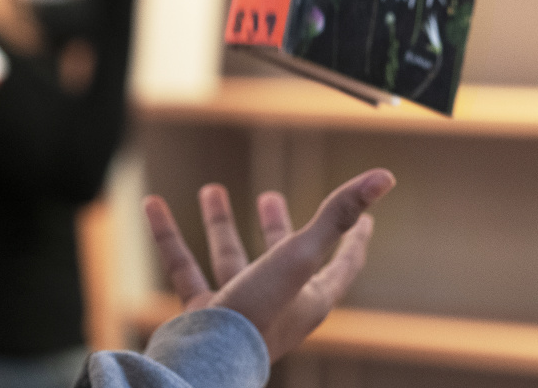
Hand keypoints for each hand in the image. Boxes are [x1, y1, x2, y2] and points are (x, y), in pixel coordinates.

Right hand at [143, 168, 394, 361]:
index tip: (366, 216)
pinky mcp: (200, 315)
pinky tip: (153, 206)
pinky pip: (182, 267)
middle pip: (282, 259)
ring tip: (210, 188)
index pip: (343, 263)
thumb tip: (384, 176)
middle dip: (276, 226)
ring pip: (229, 259)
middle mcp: (278, 306)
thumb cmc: (259, 312)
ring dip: (220, 224)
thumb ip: (337, 215)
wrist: (203, 362)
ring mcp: (236, 311)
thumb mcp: (301, 255)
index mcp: (311, 298)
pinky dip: (168, 236)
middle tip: (270, 197)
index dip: (354, 237)